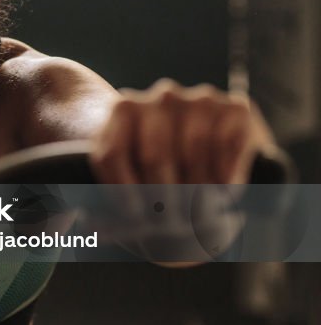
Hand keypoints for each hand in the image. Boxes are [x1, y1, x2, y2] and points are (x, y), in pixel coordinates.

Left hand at [87, 79, 276, 263]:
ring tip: (198, 218)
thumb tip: (89, 228)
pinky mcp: (236, 108)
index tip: (133, 217)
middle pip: (153, 157)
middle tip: (169, 227)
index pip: (112, 154)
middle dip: (161, 201)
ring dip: (196, 196)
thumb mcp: (127, 177)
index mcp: (124, 109)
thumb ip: (103, 203)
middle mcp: (161, 97)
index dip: (121, 192)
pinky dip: (226, 179)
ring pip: (192, 155)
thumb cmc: (154, 168)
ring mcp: (199, 99)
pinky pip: (228, 149)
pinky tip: (224, 195)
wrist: (205, 140)